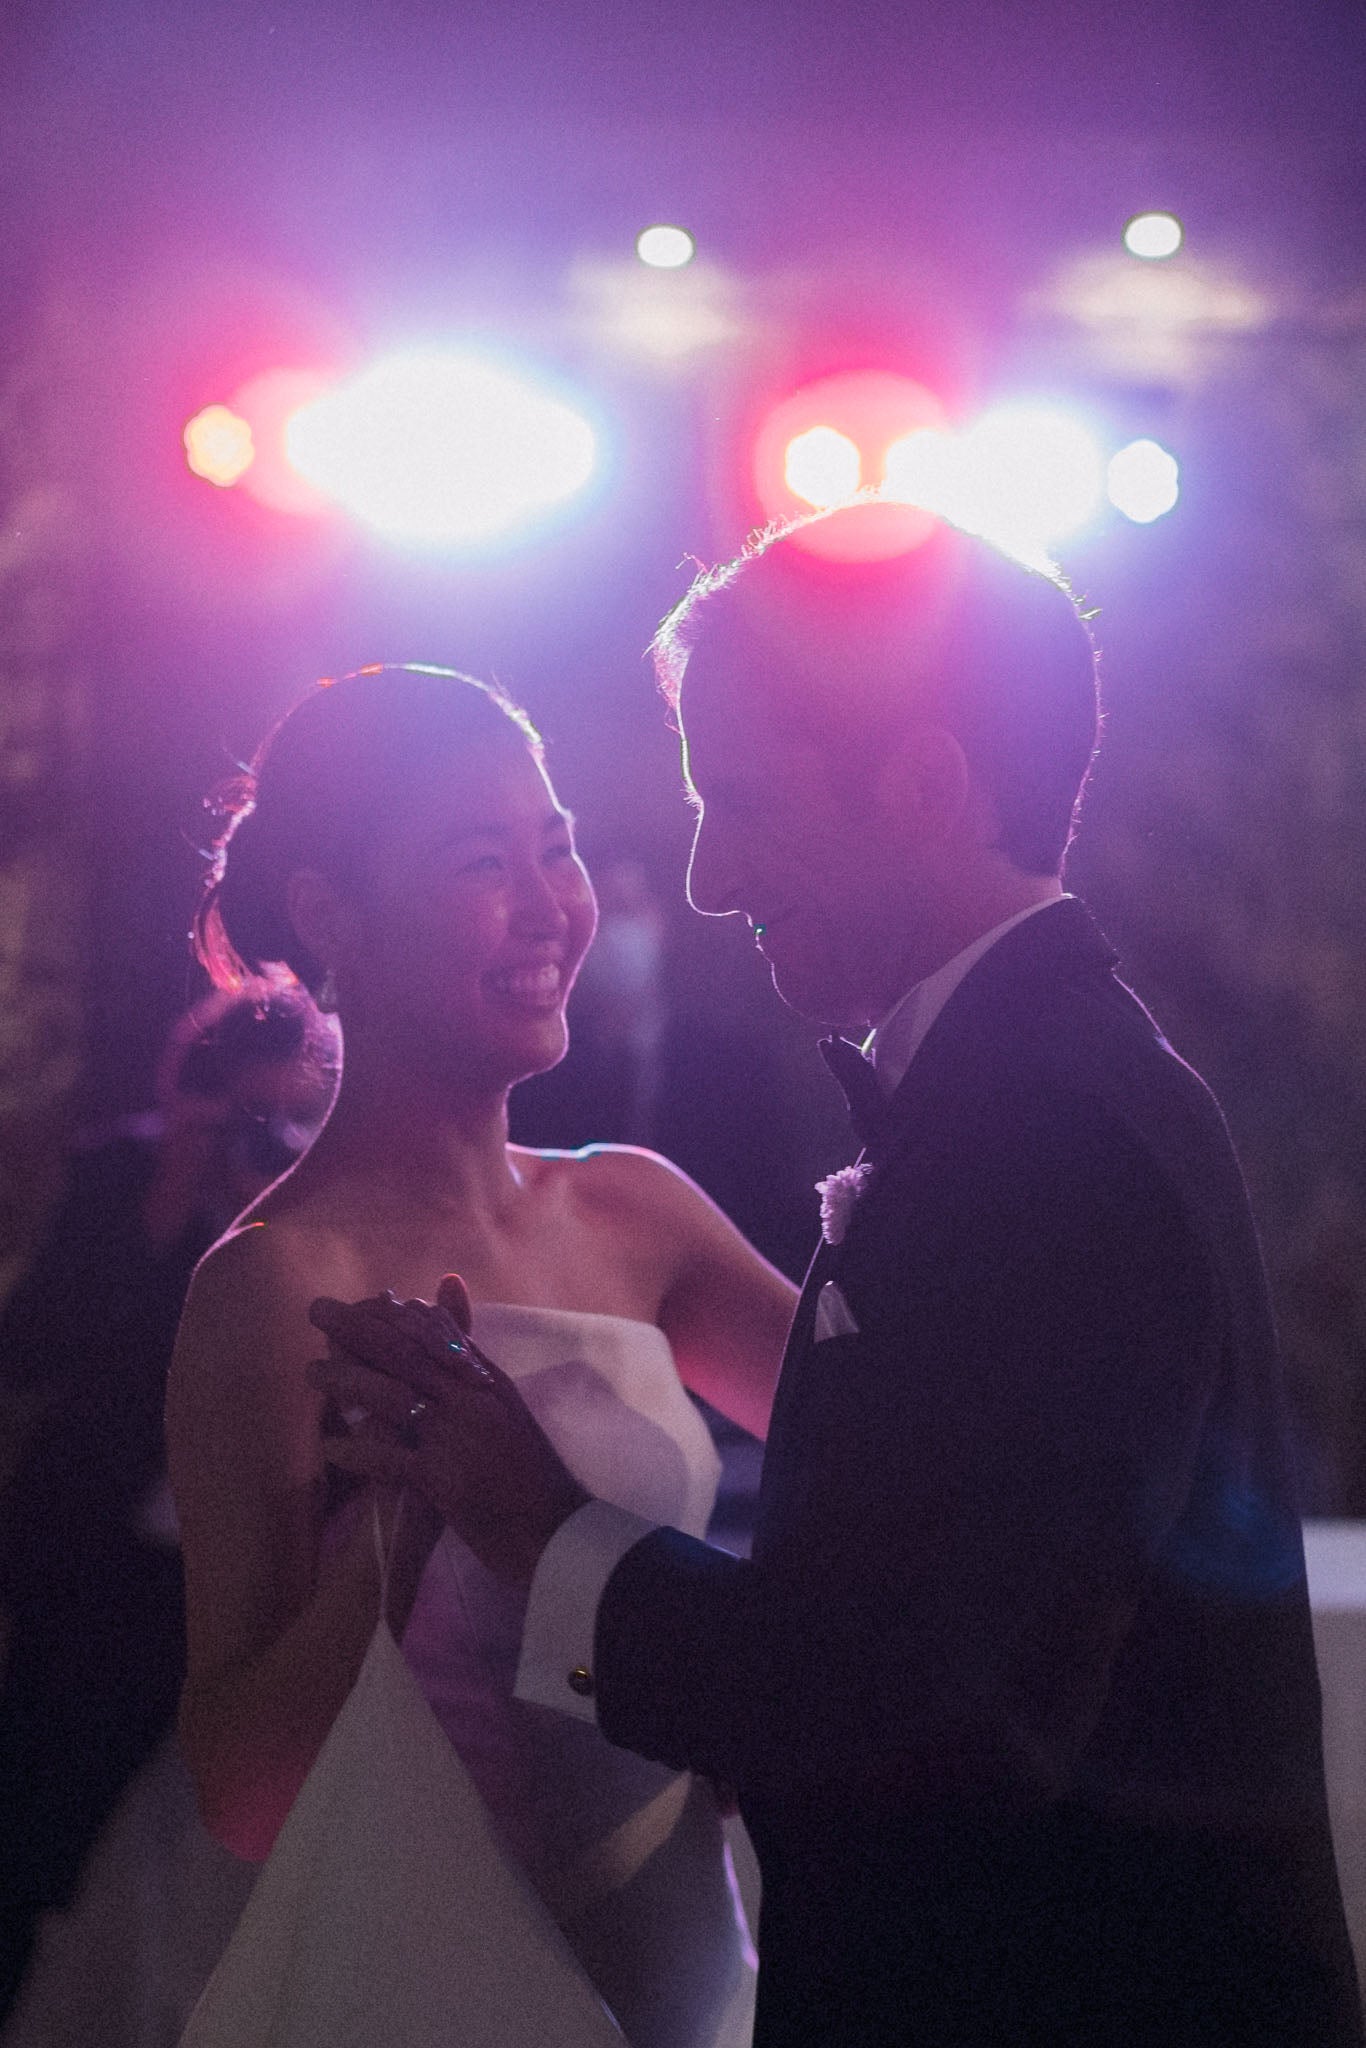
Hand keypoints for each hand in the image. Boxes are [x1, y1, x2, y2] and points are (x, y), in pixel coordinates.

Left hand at [308, 1278, 591, 1585]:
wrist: (557, 1534)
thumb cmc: (530, 1476)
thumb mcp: (507, 1413)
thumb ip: (474, 1370)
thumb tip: (452, 1317)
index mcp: (489, 1382)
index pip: (436, 1334)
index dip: (393, 1318)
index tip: (359, 1306)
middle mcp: (473, 1400)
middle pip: (407, 1353)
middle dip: (358, 1328)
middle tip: (318, 1309)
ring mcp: (458, 1437)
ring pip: (394, 1395)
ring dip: (348, 1380)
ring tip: (312, 1372)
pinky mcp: (445, 1480)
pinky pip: (390, 1459)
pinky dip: (358, 1453)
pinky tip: (330, 1450)